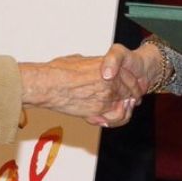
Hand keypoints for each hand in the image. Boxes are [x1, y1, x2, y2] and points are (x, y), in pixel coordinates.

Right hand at [19, 46, 142, 126]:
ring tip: (121, 110)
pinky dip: (114, 119)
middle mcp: (110, 82)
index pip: (129, 75)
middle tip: (132, 100)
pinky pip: (114, 118)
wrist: (48, 85)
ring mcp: (105, 97)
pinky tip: (107, 118)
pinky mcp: (97, 111)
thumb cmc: (59, 71)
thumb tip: (92, 66)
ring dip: (123, 108)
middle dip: (131, 96)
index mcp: (107, 66)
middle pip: (130, 91)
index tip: (133, 86)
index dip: (132, 82)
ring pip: (124, 105)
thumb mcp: (80, 60)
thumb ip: (92, 64)